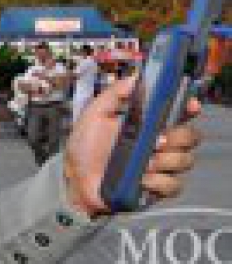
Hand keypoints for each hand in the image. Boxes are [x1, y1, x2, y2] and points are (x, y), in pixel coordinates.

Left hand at [63, 76, 201, 216]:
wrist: (75, 177)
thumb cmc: (84, 146)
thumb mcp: (95, 113)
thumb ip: (115, 93)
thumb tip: (136, 77)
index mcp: (148, 123)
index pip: (180, 112)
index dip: (189, 107)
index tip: (190, 105)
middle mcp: (160, 143)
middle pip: (191, 136)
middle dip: (179, 137)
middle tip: (157, 140)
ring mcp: (161, 166)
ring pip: (185, 160)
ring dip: (165, 160)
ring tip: (143, 162)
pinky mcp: (158, 189)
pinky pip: (174, 185)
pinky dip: (159, 181)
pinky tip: (142, 179)